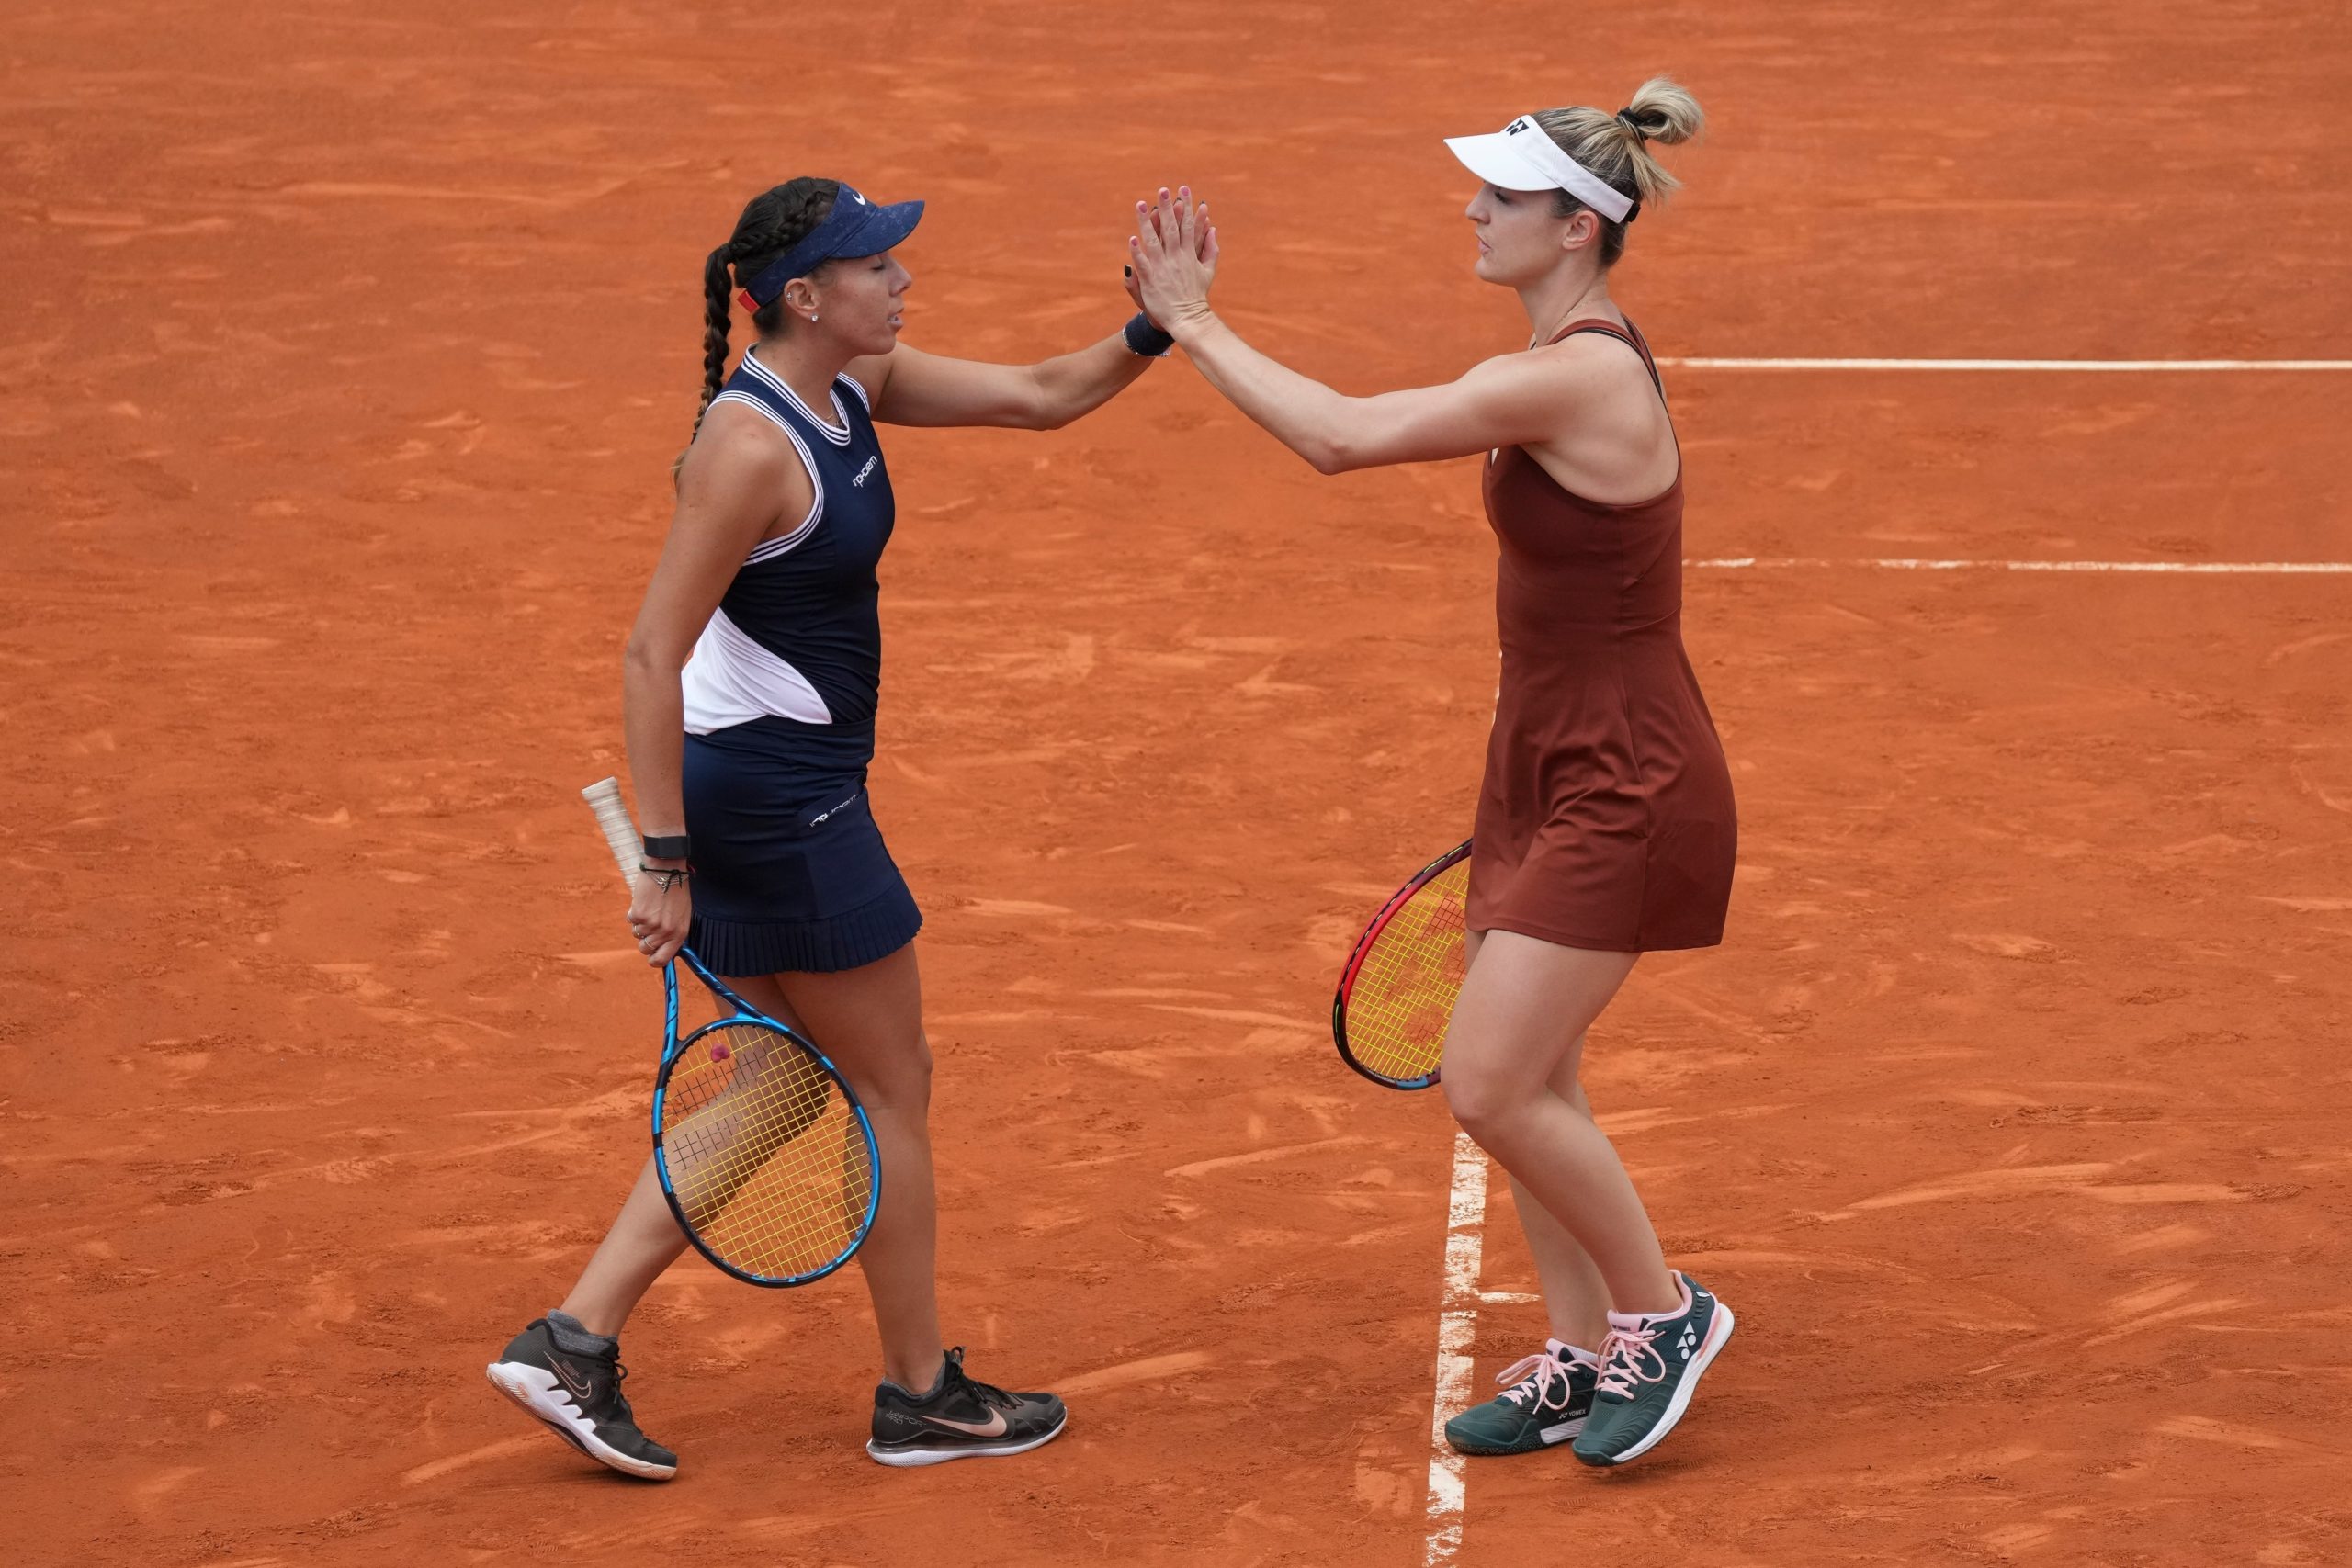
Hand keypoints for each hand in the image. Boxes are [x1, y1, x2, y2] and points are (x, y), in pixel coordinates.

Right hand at [627, 867, 690, 966]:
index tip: (651, 956)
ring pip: (636, 933)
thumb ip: (673, 932)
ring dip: (640, 923)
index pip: (663, 959)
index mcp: (679, 934)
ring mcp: (651, 924)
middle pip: (645, 948)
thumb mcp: (682, 915)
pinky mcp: (638, 915)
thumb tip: (661, 946)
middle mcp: (666, 932)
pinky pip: (631, 920)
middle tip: (649, 924)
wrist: (667, 869)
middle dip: (644, 939)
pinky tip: (644, 900)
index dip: (654, 960)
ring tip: (650, 906)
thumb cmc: (676, 891)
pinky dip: (634, 911)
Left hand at [1128, 184, 1218, 332]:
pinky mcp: (1152, 280)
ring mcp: (1163, 269)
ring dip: (1147, 222)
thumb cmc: (1196, 295)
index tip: (1183, 190)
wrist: (1188, 319)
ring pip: (1153, 241)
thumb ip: (1211, 249)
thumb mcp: (1208, 271)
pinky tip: (1132, 239)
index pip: (1187, 226)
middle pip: (1170, 228)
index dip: (1186, 207)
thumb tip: (1214, 229)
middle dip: (1167, 208)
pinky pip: (1143, 264)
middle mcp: (1176, 258)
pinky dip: (1138, 252)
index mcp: (1189, 255)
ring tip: (1141, 204)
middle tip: (1163, 189)